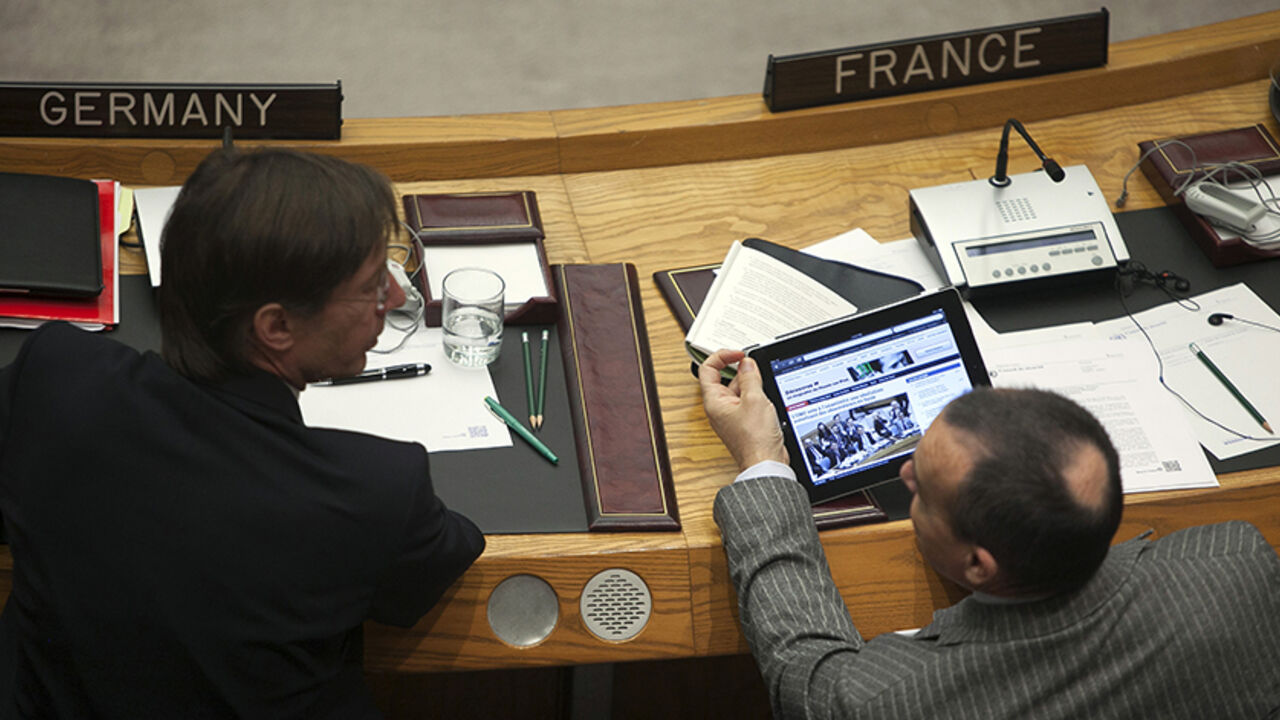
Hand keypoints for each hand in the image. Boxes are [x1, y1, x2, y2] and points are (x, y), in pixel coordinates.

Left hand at [698, 349, 788, 471]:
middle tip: (755, 368)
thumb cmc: (755, 440)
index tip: (738, 354)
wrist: (766, 463)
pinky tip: (768, 398)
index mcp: (714, 402)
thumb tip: (747, 362)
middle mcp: (720, 408)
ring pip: (739, 389)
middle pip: (725, 378)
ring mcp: (732, 415)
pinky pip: (748, 401)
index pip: (708, 369)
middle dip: (741, 370)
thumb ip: (750, 377)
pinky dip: (757, 395)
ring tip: (763, 387)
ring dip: (751, 383)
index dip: (722, 356)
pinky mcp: (744, 421)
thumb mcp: (754, 399)